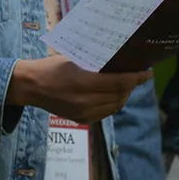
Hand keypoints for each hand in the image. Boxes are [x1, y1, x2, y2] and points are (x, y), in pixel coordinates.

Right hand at [7, 55, 151, 123]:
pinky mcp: (82, 119)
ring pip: (115, 106)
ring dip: (123, 95)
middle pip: (119, 95)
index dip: (136, 78)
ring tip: (125, 85)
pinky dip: (113, 104)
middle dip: (131, 86)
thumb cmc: (50, 67)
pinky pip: (106, 113)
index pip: (118, 82)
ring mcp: (84, 112)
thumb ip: (94, 63)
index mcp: (82, 82)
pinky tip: (112, 95)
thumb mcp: (72, 59)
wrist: (31, 86)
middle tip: (136, 76)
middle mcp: (85, 100)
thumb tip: (117, 62)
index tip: (147, 73)